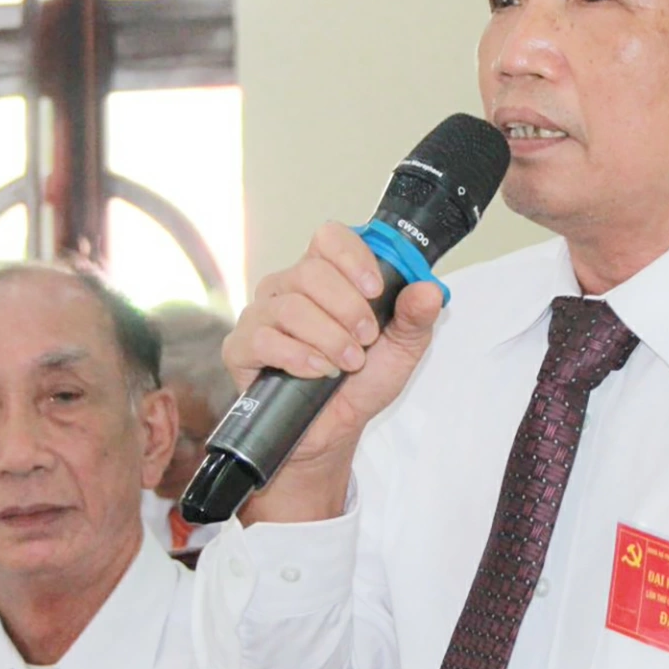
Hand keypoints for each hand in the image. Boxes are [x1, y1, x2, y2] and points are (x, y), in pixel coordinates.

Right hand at [224, 222, 444, 521]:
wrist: (335, 430)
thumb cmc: (362, 383)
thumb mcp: (401, 349)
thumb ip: (415, 318)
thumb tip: (428, 290)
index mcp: (326, 276)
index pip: (330, 238)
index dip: (353, 258)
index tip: (375, 291)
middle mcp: (289, 288)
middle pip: (310, 272)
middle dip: (348, 309)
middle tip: (365, 340)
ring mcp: (261, 315)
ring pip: (290, 306)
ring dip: (329, 338)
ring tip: (347, 362)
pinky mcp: (240, 348)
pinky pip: (263, 339)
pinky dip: (299, 357)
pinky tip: (317, 371)